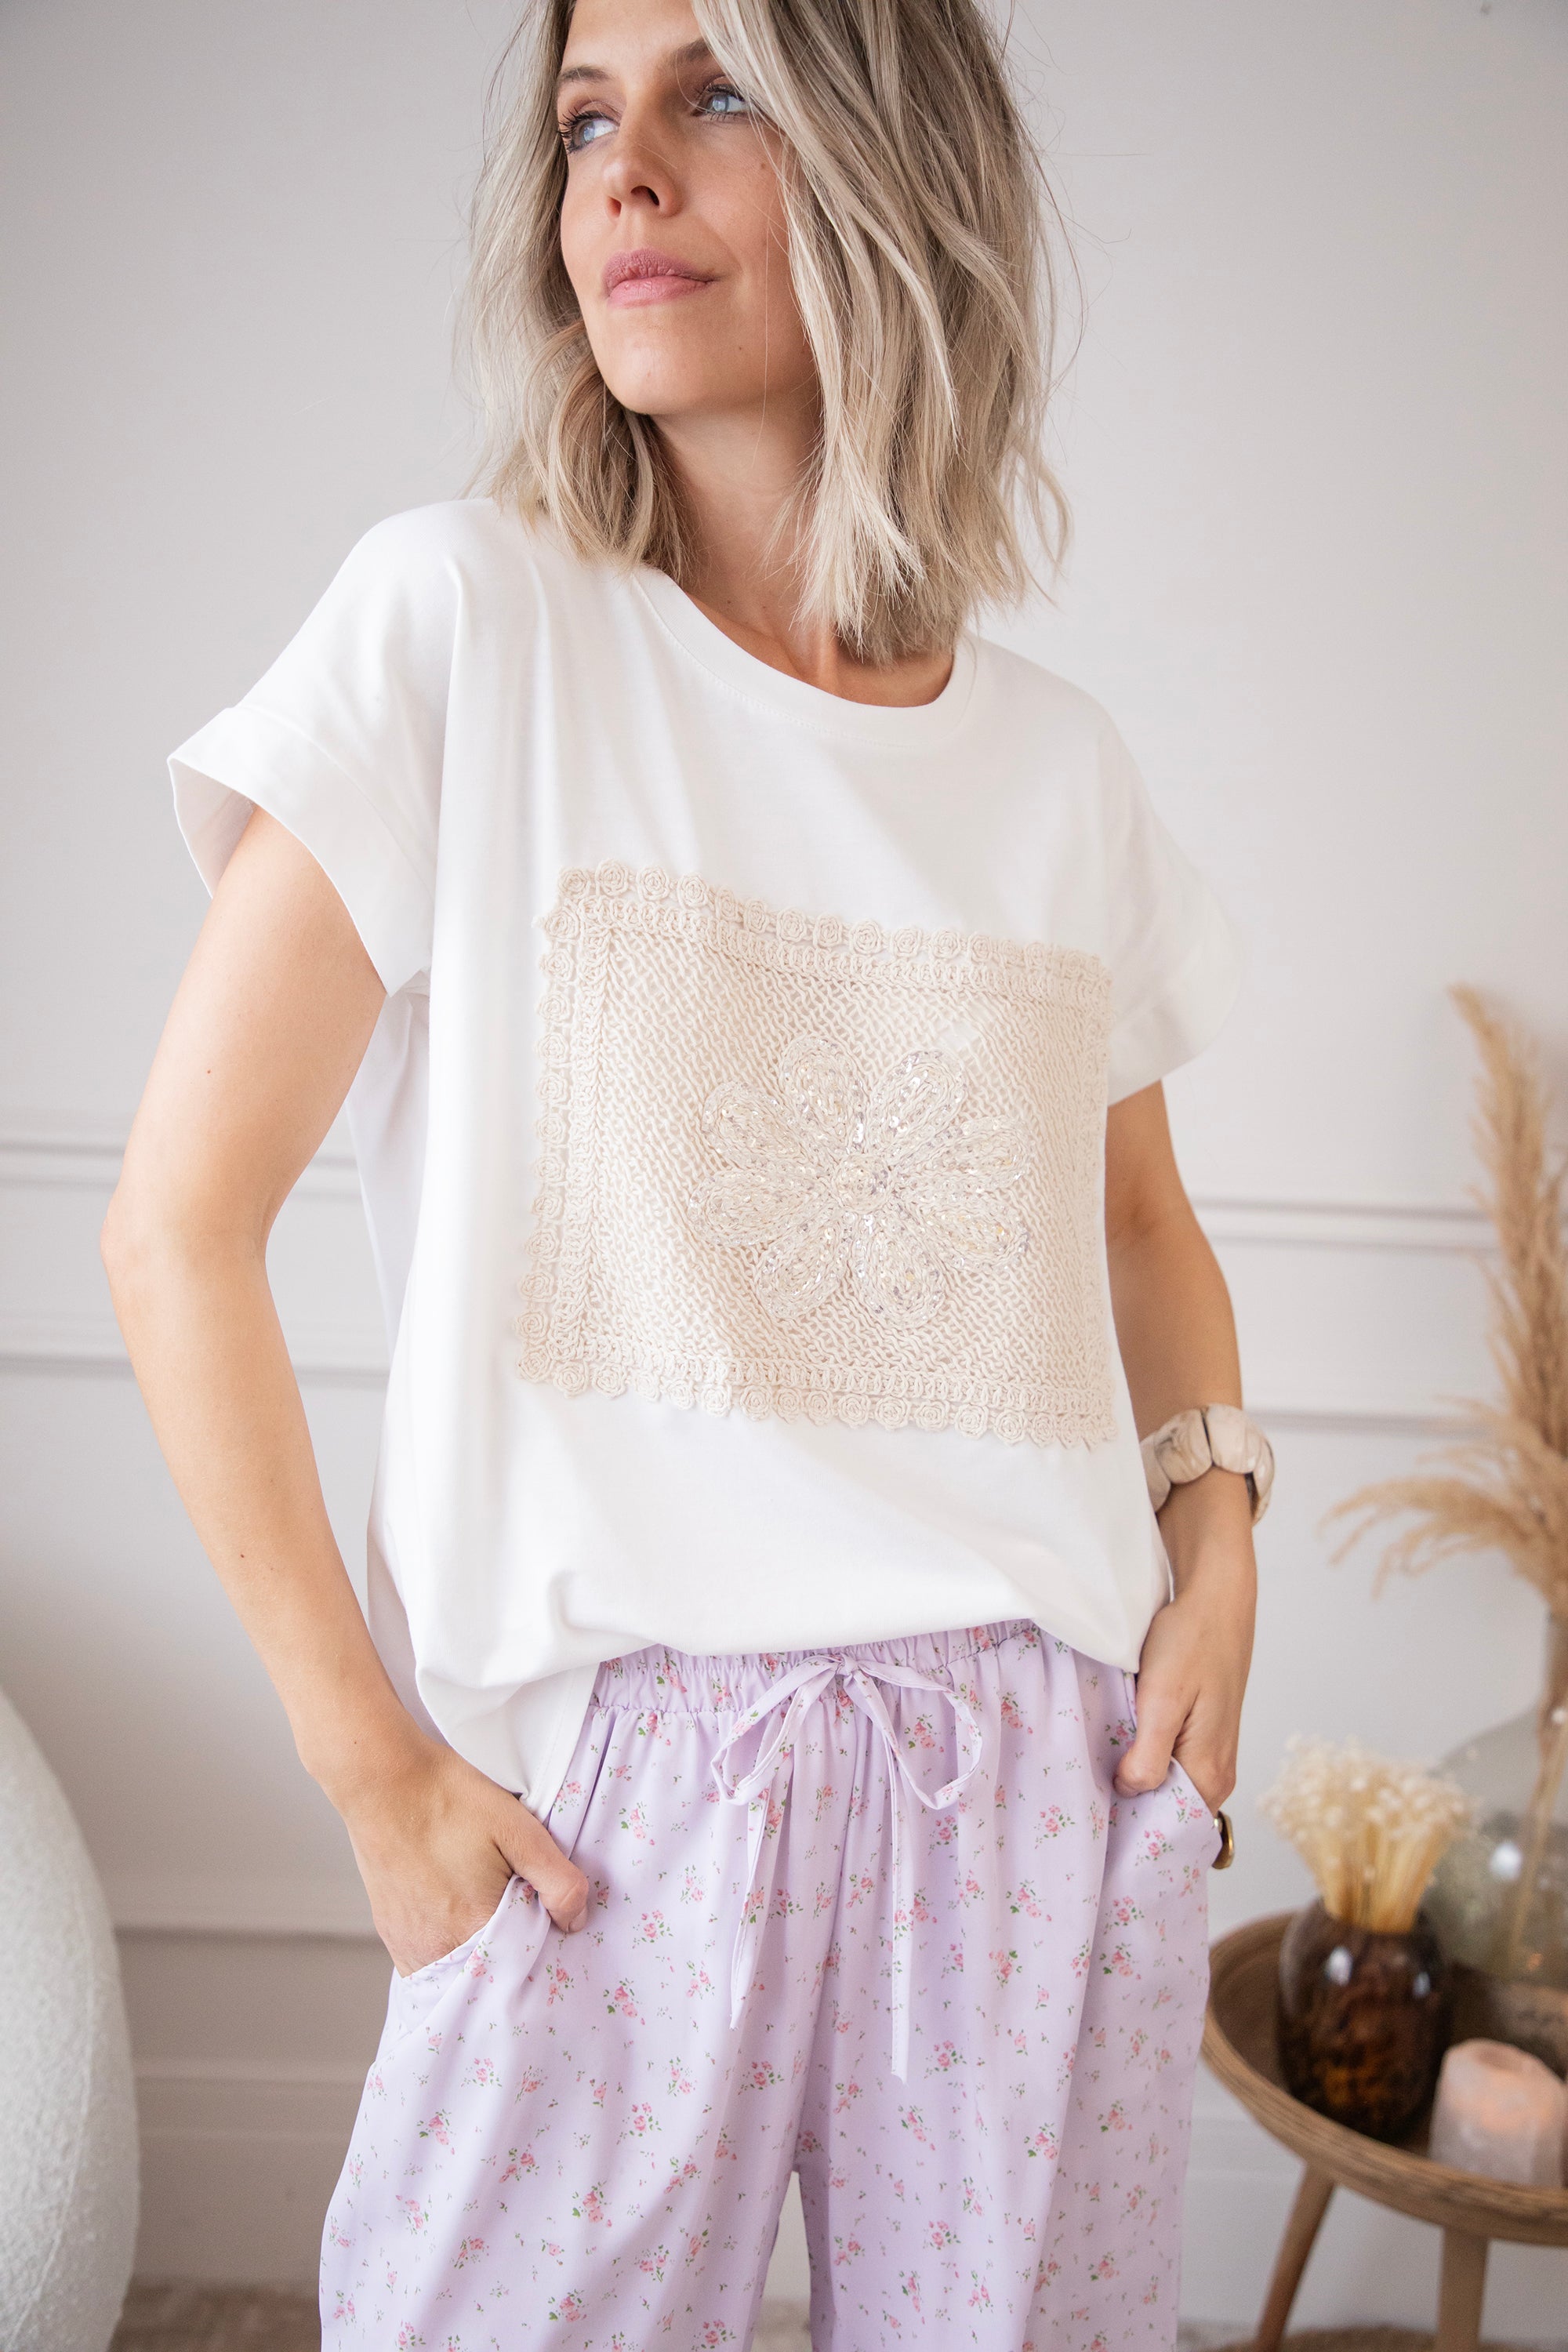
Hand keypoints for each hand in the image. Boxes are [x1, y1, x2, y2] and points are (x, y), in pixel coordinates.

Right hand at [336, 1731, 591, 1975]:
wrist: (382, 1779)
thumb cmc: (448, 1797)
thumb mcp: (518, 1828)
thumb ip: (556, 1879)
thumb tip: (574, 1921)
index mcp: (475, 1927)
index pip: (525, 1964)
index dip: (542, 1943)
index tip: (546, 1919)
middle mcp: (438, 1949)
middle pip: (491, 1970)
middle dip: (511, 1948)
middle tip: (516, 1905)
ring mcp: (410, 1945)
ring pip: (459, 1968)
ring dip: (478, 1951)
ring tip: (485, 1907)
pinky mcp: (391, 1934)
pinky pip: (429, 1961)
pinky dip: (449, 1948)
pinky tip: (457, 1915)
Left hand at [1114, 1471, 1255, 1813]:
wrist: (1216, 1600)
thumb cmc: (1191, 1643)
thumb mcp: (1162, 1699)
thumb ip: (1148, 1755)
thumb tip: (1129, 1791)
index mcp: (1209, 1773)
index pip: (1167, 1828)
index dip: (1131, 1828)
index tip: (1093, 1822)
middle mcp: (1217, 1773)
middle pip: (1167, 1812)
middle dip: (1129, 1808)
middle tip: (1084, 1799)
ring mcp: (1212, 1754)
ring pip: (1167, 1787)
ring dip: (1134, 1781)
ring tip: (1094, 1775)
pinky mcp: (1204, 1735)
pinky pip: (1171, 1764)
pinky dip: (1144, 1760)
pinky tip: (1118, 1748)